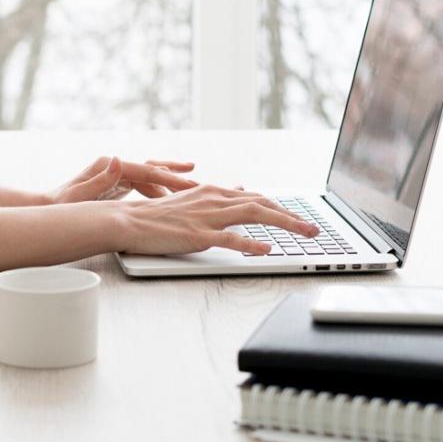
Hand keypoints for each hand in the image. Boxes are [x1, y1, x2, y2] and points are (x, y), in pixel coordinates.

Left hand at [49, 156, 198, 204]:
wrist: (49, 208)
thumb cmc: (62, 206)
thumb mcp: (79, 196)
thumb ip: (100, 180)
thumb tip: (118, 159)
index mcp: (109, 166)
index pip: (146, 171)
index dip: (169, 178)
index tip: (190, 185)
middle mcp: (115, 166)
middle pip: (152, 168)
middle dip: (176, 175)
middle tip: (200, 182)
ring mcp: (116, 174)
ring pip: (150, 177)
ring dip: (170, 183)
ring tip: (194, 189)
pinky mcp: (117, 184)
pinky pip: (144, 187)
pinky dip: (159, 192)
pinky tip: (173, 199)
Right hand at [114, 184, 319, 255]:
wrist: (127, 220)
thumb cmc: (156, 216)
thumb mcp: (192, 202)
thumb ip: (217, 199)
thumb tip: (243, 192)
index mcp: (213, 192)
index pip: (257, 198)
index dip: (282, 209)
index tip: (301, 219)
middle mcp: (214, 199)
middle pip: (263, 204)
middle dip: (292, 216)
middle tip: (314, 229)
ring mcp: (206, 217)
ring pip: (254, 215)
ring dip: (284, 224)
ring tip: (305, 234)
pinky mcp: (197, 234)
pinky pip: (230, 239)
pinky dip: (251, 243)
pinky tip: (267, 249)